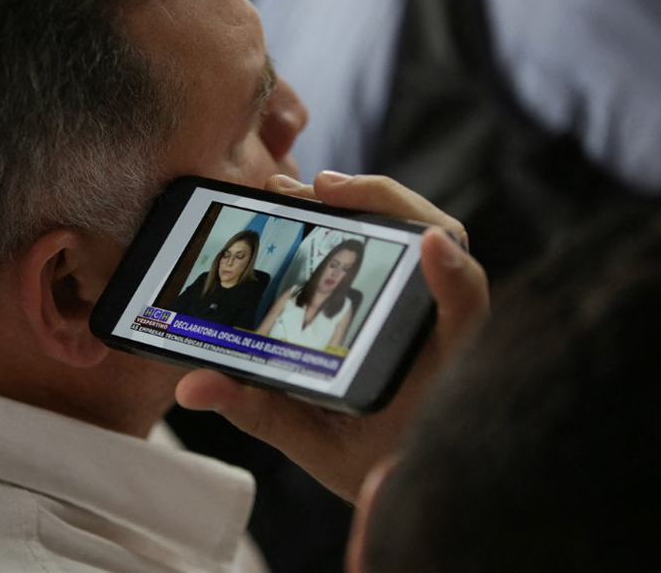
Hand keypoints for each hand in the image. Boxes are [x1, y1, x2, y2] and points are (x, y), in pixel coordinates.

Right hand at [175, 172, 488, 501]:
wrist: (401, 470)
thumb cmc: (369, 463)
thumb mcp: (316, 447)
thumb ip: (261, 413)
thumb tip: (193, 386)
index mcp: (438, 369)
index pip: (466, 310)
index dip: (453, 275)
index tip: (430, 244)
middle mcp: (442, 325)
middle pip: (442, 242)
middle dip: (384, 203)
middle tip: (320, 190)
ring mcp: (429, 303)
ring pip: (419, 230)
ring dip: (368, 201)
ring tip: (303, 191)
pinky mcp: (408, 293)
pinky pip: (397, 241)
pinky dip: (360, 215)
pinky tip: (313, 207)